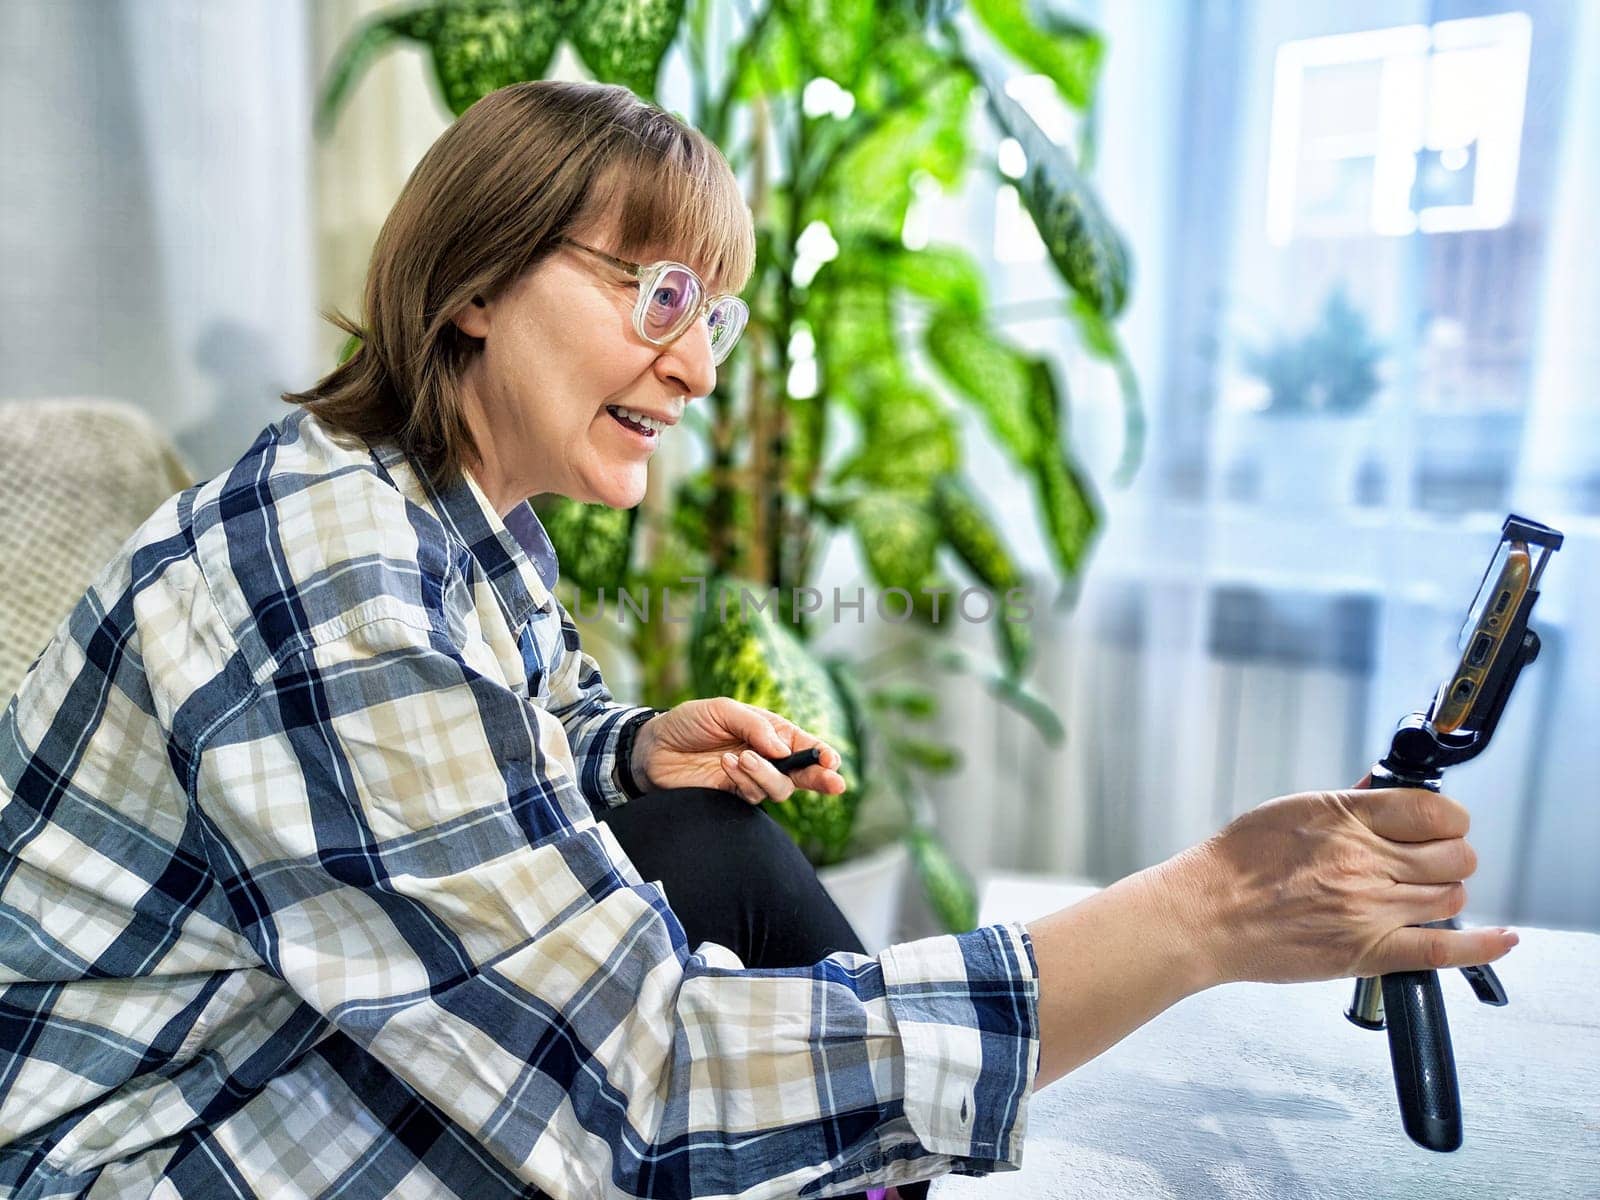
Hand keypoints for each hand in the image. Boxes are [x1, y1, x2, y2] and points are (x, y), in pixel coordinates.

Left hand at [631, 698, 847, 804]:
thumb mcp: (722, 709)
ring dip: (764, 773)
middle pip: (804, 774)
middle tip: (834, 783)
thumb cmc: (689, 722)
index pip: (806, 745)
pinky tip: (725, 765)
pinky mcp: (734, 796)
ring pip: (780, 788)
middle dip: (822, 778)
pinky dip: (743, 780)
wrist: (653, 748)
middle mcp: (768, 758)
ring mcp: (752, 779)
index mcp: (771, 732)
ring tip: (739, 757)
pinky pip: (753, 796)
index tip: (831, 761)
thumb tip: (784, 749)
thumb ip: (755, 726)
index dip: (824, 754)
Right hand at [1162, 784, 1519, 987]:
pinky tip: (1501, 938)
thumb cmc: (1235, 865)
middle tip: (1430, 859)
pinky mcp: (1369, 951)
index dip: (1448, 816)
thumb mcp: (1289, 811)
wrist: (1206, 915)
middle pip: (1454, 854)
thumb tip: (1385, 791)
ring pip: (1451, 895)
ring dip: (1444, 890)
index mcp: (1345, 819)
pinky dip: (1482, 945)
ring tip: (1418, 893)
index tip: (1441, 823)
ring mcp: (1370, 908)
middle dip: (1450, 854)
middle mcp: (1364, 861)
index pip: (1434, 809)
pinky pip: (1443, 948)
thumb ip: (1345, 803)